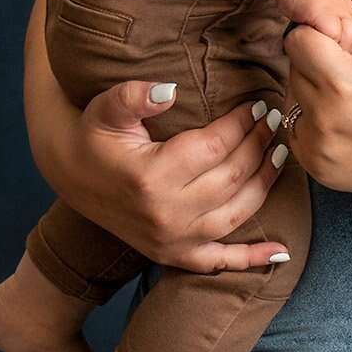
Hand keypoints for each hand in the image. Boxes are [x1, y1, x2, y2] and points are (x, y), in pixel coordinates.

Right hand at [21, 0, 289, 273]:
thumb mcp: (106, 108)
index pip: (214, 147)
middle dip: (258, 146)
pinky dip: (252, 259)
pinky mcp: (173, 256)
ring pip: (235, 214)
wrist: (71, 175)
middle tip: (274, 121)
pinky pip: (219, 262)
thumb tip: (170, 89)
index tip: (258, 104)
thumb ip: (135, 95)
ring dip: (264, 184)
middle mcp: (166, 214)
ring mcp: (172, 240)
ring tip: (280, 154)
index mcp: (151, 176)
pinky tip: (280, 252)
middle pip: (231, 178)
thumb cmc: (94, 136)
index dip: (242, 123)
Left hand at [280, 0, 351, 200]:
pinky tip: (348, 120)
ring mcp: (317, 151)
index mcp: (343, 86)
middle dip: (320, 61)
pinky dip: (314, 120)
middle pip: (294, 67)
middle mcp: (323, 123)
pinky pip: (296, 128)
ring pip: (292, 97)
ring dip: (314, 90)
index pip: (299, 39)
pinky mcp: (316, 170)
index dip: (326, 37)